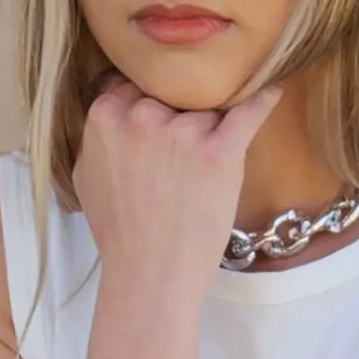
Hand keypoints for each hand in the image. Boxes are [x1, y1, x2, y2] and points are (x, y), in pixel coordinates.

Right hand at [72, 71, 283, 300]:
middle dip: (178, 114)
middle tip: (180, 153)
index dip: (149, 102)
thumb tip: (115, 106)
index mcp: (105, 117)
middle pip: (172, 93)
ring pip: (206, 108)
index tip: (158, 121)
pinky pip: (248, 112)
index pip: (134, 84)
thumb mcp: (86, 174)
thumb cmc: (118, 231)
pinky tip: (272, 88)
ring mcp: (182, 133)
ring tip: (202, 169)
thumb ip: (99, 133)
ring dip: (210, 128)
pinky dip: (262, 100)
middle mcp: (141, 116)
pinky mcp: (220, 152)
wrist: (149, 275)